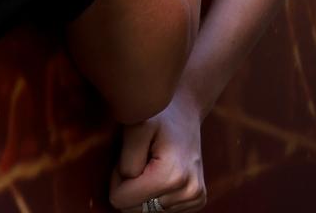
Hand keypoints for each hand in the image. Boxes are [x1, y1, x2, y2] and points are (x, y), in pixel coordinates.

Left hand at [110, 92, 205, 211]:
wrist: (185, 112)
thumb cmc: (159, 116)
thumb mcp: (136, 127)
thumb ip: (127, 159)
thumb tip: (129, 185)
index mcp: (172, 176)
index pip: (120, 201)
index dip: (118, 177)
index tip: (131, 155)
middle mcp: (189, 192)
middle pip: (133, 210)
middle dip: (130, 186)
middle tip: (140, 158)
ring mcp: (195, 197)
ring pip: (146, 211)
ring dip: (143, 190)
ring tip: (153, 164)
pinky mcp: (197, 199)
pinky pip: (161, 211)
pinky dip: (156, 195)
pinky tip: (163, 174)